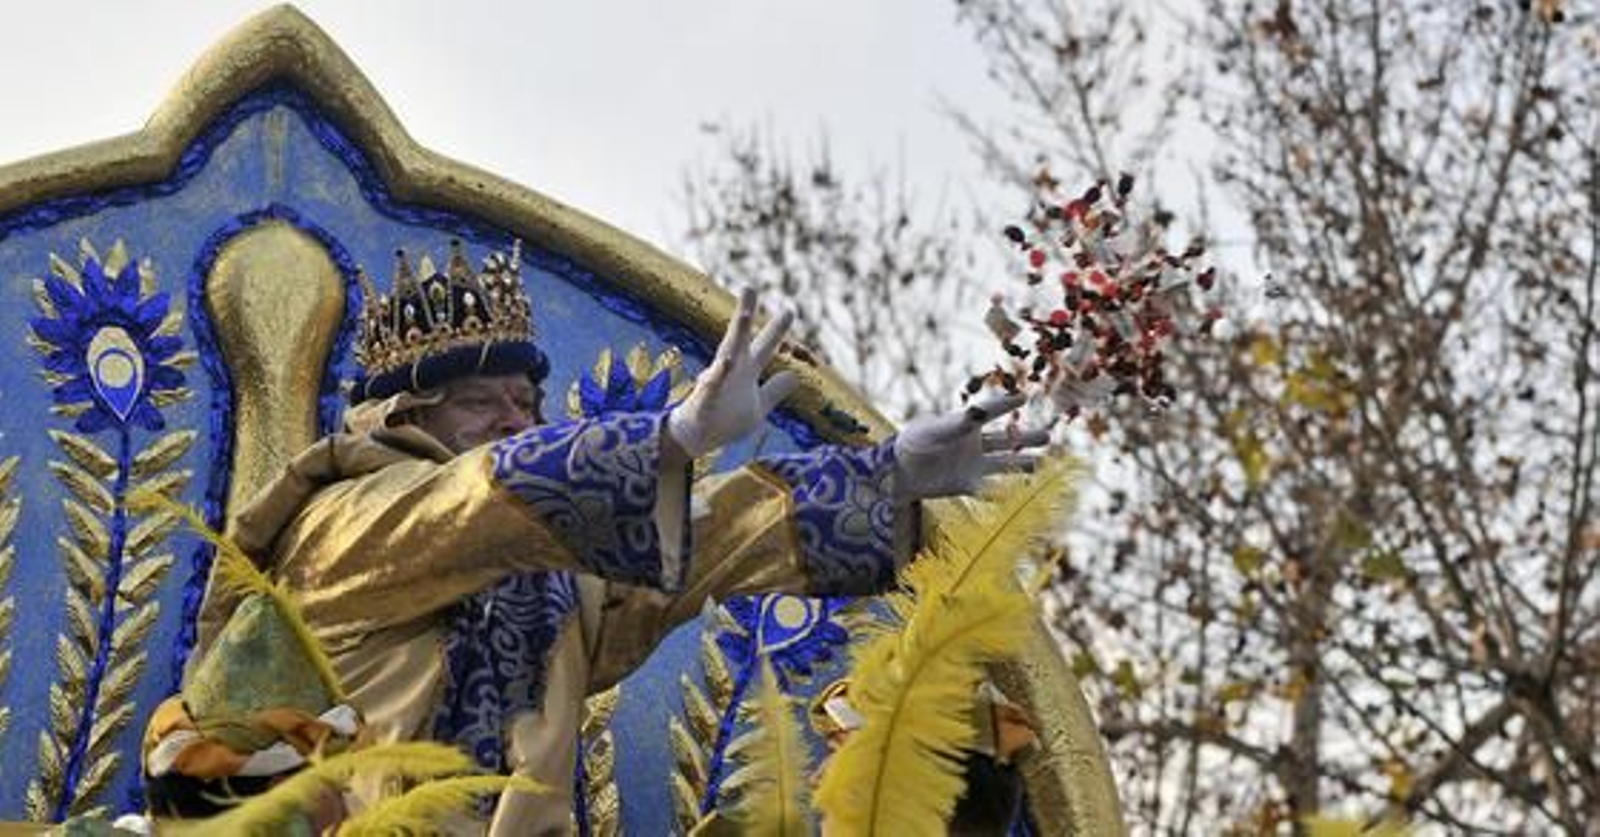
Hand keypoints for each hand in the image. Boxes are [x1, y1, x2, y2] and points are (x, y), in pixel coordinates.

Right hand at [668, 289, 798, 457]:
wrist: (696, 438)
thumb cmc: (726, 420)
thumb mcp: (758, 407)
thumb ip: (775, 390)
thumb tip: (796, 375)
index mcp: (745, 371)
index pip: (764, 346)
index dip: (777, 330)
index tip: (789, 308)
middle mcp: (731, 371)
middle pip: (740, 339)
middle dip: (745, 315)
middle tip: (749, 287)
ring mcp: (717, 383)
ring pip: (725, 354)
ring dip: (734, 334)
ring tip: (745, 312)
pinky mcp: (704, 400)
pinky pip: (710, 387)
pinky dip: (716, 376)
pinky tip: (723, 364)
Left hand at [893, 392, 1048, 502]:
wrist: (897, 472)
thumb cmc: (913, 442)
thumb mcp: (935, 430)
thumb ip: (959, 423)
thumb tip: (979, 410)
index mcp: (965, 425)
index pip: (991, 413)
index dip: (1006, 405)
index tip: (1024, 396)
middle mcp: (973, 444)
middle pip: (1005, 440)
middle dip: (1026, 438)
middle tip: (1048, 436)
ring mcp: (971, 465)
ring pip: (1003, 464)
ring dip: (1020, 464)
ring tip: (1040, 464)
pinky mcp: (966, 485)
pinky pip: (988, 489)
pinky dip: (1000, 493)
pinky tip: (1013, 495)